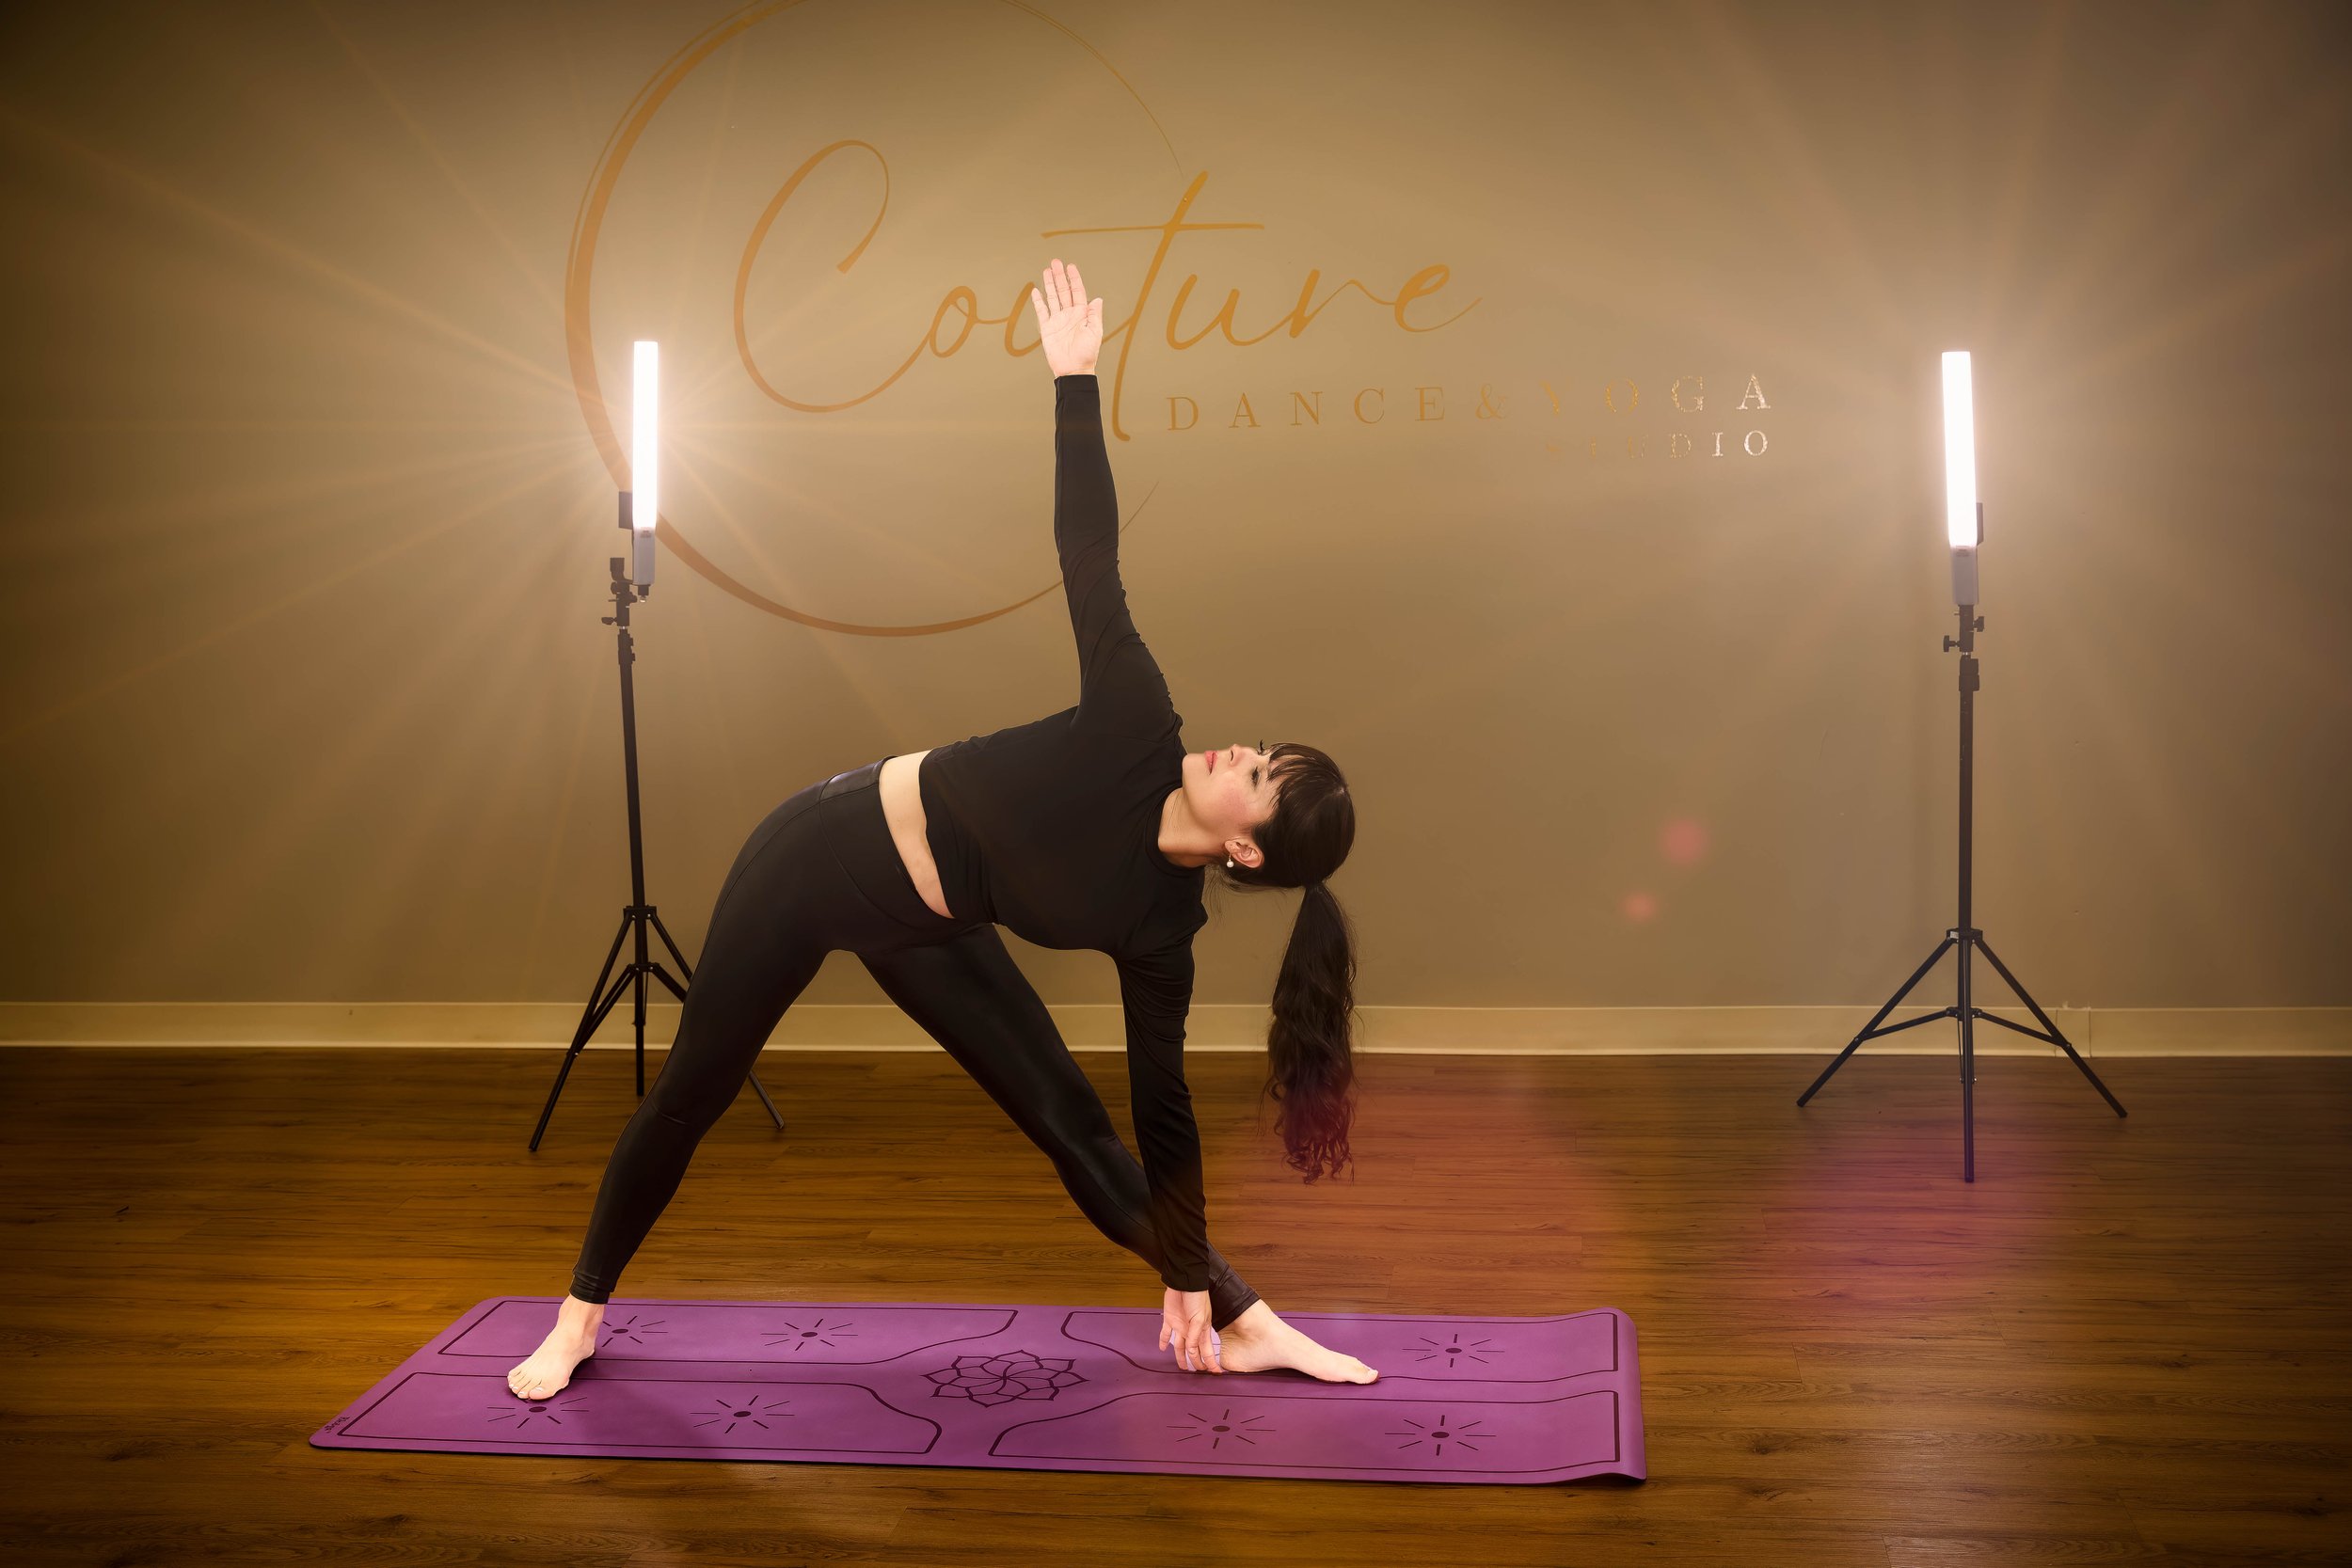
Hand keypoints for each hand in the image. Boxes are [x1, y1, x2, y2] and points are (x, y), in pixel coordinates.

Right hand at [1030, 257, 1101, 377]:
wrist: (1073, 370)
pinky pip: (1042, 312)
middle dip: (1060, 276)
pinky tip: (1036, 291)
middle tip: (1055, 262)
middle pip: (1063, 291)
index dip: (1074, 279)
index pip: (1077, 292)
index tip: (1070, 266)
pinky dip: (1039, 301)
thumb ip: (1094, 315)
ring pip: (1053, 298)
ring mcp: (1057, 320)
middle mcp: (1069, 315)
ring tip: (1046, 271)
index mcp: (1082, 314)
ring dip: (1050, 284)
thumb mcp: (1095, 333)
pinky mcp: (1047, 328)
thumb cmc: (1087, 354)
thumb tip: (1097, 299)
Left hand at [1159, 1287, 1223, 1373]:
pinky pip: (1165, 1333)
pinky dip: (1163, 1341)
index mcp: (1202, 1330)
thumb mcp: (1199, 1319)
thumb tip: (1192, 1351)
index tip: (1215, 1373)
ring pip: (1179, 1346)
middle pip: (1193, 1350)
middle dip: (1197, 1362)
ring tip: (1182, 1367)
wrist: (1184, 1282)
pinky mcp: (1169, 1319)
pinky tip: (1162, 1348)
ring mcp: (1180, 1325)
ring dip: (1180, 1356)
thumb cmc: (1197, 1297)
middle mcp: (1191, 1330)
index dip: (1211, 1362)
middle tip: (1197, 1373)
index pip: (1207, 1350)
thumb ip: (1195, 1336)